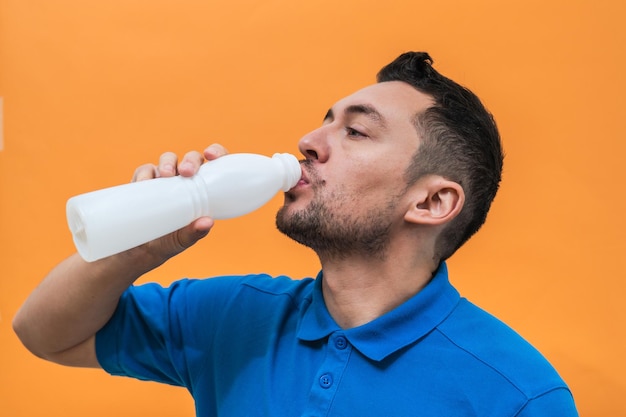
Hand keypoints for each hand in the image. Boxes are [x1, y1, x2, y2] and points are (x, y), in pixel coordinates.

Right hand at [128, 144, 228, 260]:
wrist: (140, 249)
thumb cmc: (170, 241)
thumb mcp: (184, 239)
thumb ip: (195, 232)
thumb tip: (207, 222)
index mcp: (203, 188)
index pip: (216, 164)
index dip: (217, 152)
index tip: (211, 155)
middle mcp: (185, 180)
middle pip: (192, 159)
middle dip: (190, 160)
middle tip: (186, 172)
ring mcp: (165, 179)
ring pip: (169, 159)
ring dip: (168, 163)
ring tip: (166, 175)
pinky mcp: (144, 182)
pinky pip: (146, 170)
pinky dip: (145, 173)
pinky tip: (144, 182)